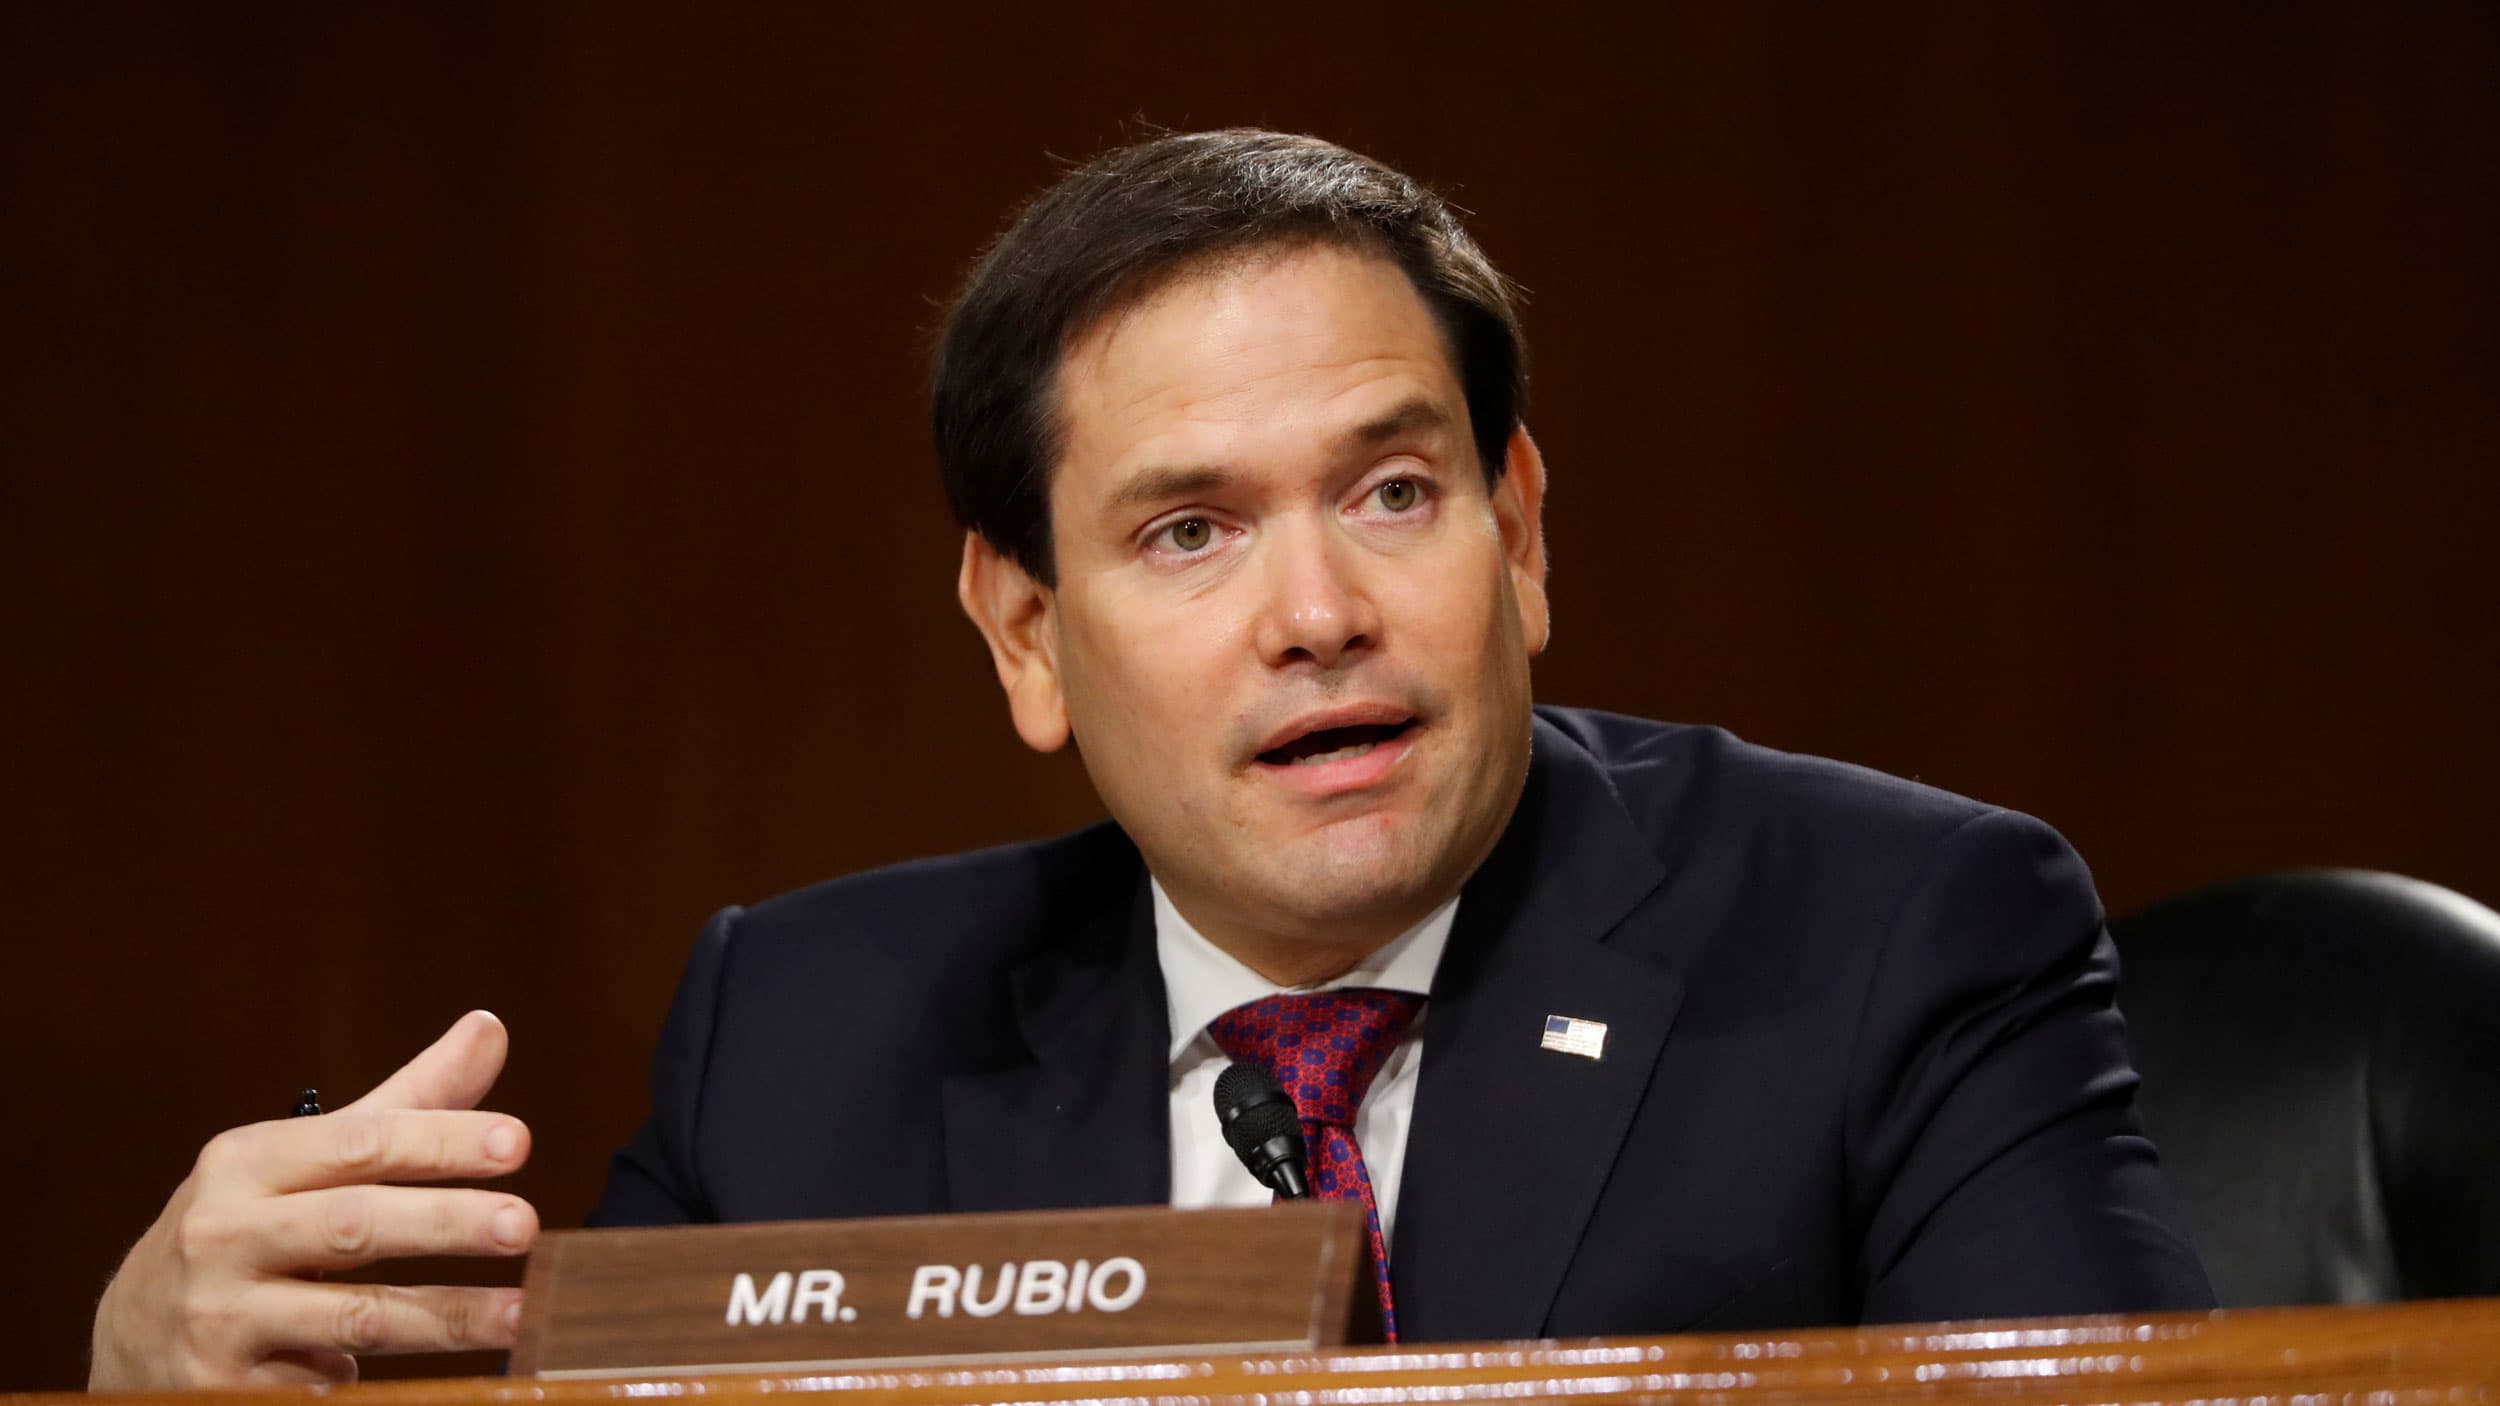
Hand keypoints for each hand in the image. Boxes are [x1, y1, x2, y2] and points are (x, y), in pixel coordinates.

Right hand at [90, 1011, 538, 1388]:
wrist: (132, 1332)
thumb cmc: (249, 1226)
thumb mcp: (305, 1160)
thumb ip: (404, 1104)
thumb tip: (490, 1027)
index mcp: (248, 1163)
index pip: (358, 1141)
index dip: (439, 1141)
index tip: (517, 1143)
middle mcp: (223, 1235)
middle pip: (354, 1225)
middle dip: (444, 1223)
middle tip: (526, 1225)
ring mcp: (218, 1317)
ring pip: (351, 1315)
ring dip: (444, 1317)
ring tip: (520, 1314)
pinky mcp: (220, 1388)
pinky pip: (317, 1385)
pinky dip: (372, 1380)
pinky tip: (436, 1380)